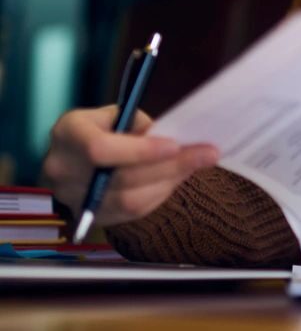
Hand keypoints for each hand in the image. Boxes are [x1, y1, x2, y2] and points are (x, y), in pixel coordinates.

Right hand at [43, 105, 218, 226]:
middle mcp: (62, 169)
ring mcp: (73, 198)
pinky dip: (161, 193)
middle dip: (171, 166)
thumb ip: (142, 127)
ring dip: (171, 181)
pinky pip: (132, 212)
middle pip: (122, 179)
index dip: (140, 151)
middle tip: (208, 153)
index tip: (175, 145)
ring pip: (130, 200)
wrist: (78, 152)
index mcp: (68, 133)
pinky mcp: (90, 217)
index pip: (100, 149)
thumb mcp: (119, 114)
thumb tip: (180, 140)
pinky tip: (179, 177)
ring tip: (199, 163)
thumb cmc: (105, 125)